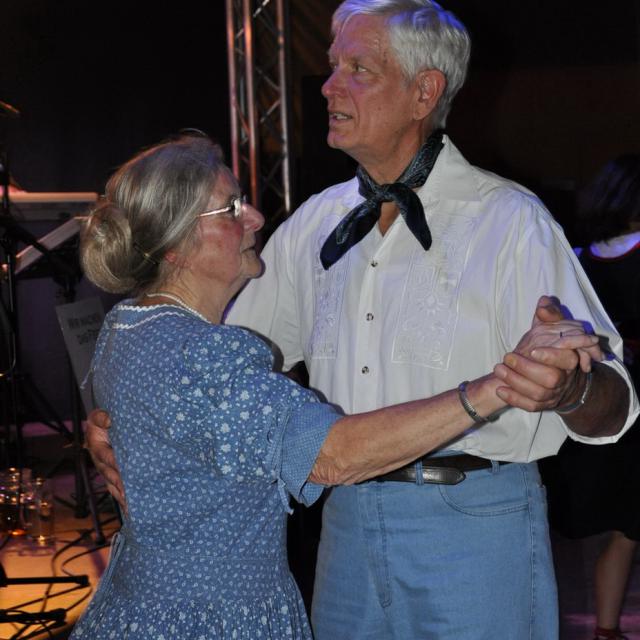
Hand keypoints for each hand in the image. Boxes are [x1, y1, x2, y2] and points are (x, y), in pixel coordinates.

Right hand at [85, 409, 126, 511]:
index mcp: (98, 447)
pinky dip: (123, 500)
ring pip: (114, 486)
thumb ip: (102, 417)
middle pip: (112, 476)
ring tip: (132, 506)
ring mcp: (107, 472)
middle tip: (131, 494)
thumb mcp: (100, 415)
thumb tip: (108, 420)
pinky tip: (131, 509)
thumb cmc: (104, 420)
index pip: (108, 457)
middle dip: (121, 485)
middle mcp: (101, 463)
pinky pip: (116, 491)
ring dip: (122, 496)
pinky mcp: (113, 478)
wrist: (103, 426)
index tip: (124, 471)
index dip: (116, 464)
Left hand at [494, 296, 598, 410]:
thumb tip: (544, 302)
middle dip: (526, 368)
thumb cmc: (552, 348)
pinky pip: (530, 406)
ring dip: (516, 382)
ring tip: (498, 368)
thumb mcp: (552, 329)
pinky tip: (499, 388)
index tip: (532, 350)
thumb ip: (549, 315)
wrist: (560, 379)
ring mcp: (555, 394)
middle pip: (551, 378)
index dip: (551, 356)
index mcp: (571, 359)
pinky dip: (514, 398)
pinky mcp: (543, 405)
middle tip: (506, 356)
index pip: (567, 359)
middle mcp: (566, 378)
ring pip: (538, 393)